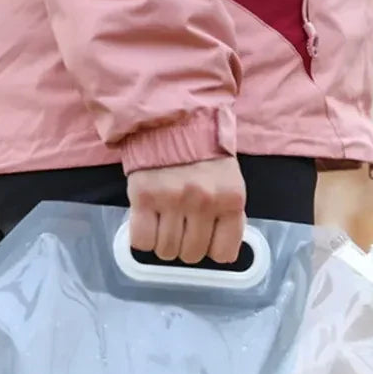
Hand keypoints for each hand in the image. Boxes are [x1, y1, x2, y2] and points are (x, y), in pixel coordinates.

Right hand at [127, 157, 246, 263]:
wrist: (171, 118)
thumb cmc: (201, 153)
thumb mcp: (228, 182)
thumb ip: (227, 215)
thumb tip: (219, 251)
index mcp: (231, 199)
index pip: (223, 253)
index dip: (211, 250)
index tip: (204, 238)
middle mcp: (203, 201)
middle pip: (191, 255)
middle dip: (184, 246)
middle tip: (180, 227)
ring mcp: (172, 199)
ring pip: (166, 251)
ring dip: (162, 243)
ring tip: (163, 222)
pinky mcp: (144, 196)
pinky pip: (142, 241)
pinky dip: (142, 238)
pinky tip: (146, 222)